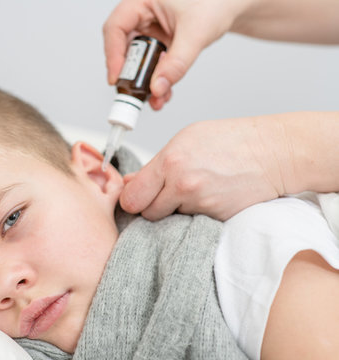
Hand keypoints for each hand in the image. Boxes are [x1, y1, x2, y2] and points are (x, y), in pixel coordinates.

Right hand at [103, 0, 250, 109]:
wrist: (235, 4)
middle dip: (131, 74)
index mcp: (142, 0)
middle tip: (134, 94)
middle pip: (123, 46)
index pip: (116, 27)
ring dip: (144, 81)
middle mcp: (142, 14)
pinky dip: (157, 79)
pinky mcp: (160, 42)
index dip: (113, 54)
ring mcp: (151, 29)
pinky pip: (152, 64)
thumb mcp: (196, 32)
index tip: (117, 78)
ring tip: (155, 99)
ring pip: (138, 59)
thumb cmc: (217, 2)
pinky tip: (163, 93)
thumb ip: (177, 62)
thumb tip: (158, 87)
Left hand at [119, 118, 285, 220]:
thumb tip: (128, 182)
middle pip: (147, 214)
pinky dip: (194, 215)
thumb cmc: (231, 141)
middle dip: (152, 206)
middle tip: (166, 194)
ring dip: (175, 210)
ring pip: (170, 219)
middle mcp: (182, 185)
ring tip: (194, 191)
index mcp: (170, 161)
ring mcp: (200, 204)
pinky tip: (208, 198)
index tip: (137, 196)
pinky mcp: (215, 219)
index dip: (132, 199)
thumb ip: (155, 165)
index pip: (132, 197)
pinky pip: (191, 223)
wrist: (275, 153)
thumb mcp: (186, 140)